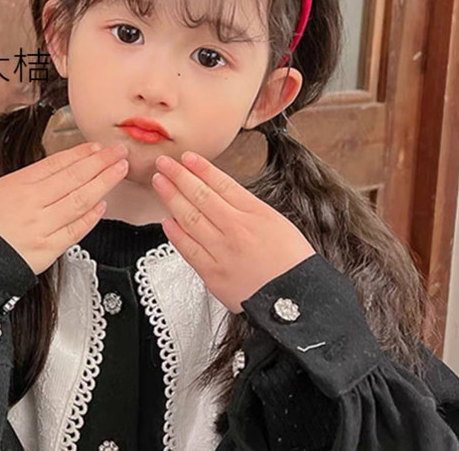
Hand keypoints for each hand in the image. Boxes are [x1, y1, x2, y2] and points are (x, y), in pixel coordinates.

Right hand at [0, 141, 129, 274]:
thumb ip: (30, 180)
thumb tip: (62, 169)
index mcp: (18, 184)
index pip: (57, 163)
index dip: (81, 154)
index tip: (97, 147)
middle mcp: (32, 204)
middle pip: (74, 178)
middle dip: (101, 163)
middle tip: (118, 152)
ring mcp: (41, 227)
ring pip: (80, 201)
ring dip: (103, 183)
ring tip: (118, 171)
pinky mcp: (46, 250)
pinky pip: (75, 230)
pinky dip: (91, 216)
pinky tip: (103, 204)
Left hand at [152, 151, 316, 313]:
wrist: (298, 301)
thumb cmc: (293, 264)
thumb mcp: (279, 223)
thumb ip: (249, 209)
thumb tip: (223, 196)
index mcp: (257, 214)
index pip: (222, 183)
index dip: (201, 168)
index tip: (187, 157)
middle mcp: (237, 229)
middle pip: (201, 196)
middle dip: (179, 176)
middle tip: (164, 163)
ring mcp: (223, 252)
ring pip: (190, 218)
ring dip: (171, 197)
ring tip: (159, 183)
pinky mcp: (214, 275)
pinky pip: (189, 249)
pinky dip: (175, 234)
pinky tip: (166, 221)